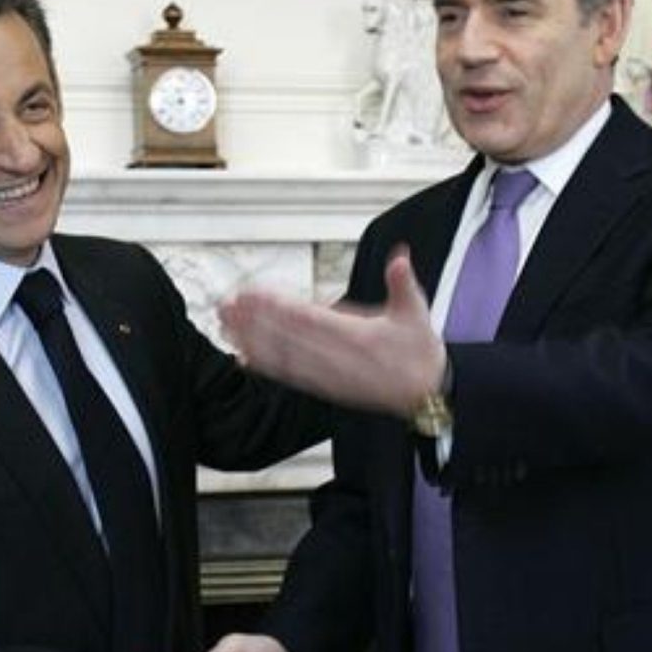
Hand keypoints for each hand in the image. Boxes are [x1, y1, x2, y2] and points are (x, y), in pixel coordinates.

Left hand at [219, 249, 444, 416]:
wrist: (426, 395)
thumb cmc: (419, 353)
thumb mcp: (417, 312)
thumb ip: (403, 283)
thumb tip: (401, 256)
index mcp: (357, 336)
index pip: (310, 319)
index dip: (279, 307)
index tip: (255, 293)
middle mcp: (337, 358)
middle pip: (287, 338)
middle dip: (254, 320)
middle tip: (225, 304)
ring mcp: (328, 375)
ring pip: (283, 357)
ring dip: (252, 340)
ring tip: (225, 323)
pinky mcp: (325, 388)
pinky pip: (291, 376)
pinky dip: (267, 366)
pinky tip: (243, 357)